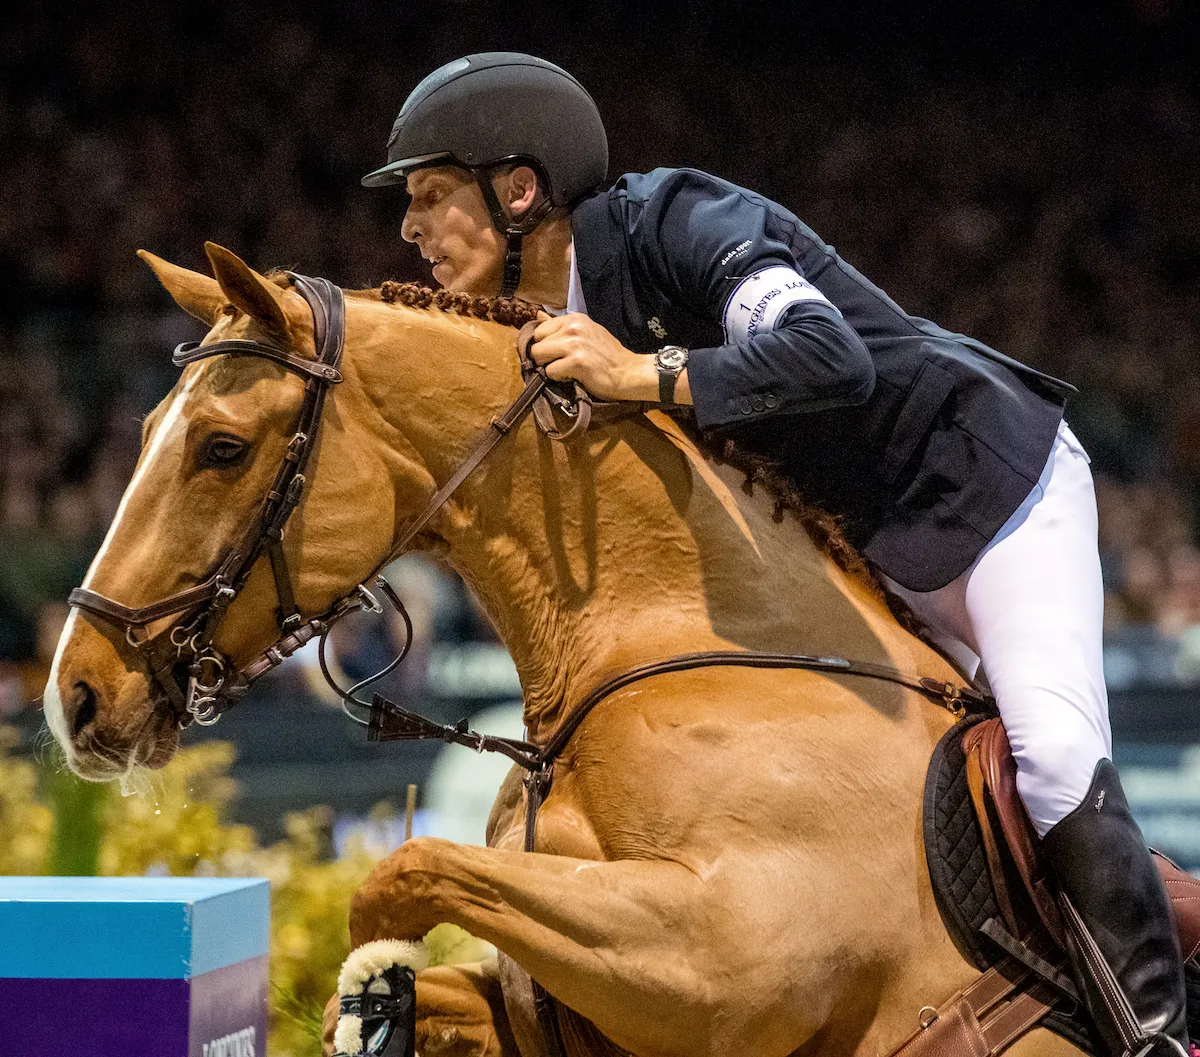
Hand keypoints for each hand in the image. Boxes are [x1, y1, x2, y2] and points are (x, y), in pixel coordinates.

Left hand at [529, 313, 652, 400]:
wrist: (628, 372)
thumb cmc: (607, 355)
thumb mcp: (585, 332)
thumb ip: (560, 326)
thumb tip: (537, 315)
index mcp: (574, 318)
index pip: (540, 329)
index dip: (545, 344)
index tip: (558, 353)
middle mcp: (573, 327)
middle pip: (536, 344)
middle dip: (545, 357)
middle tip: (562, 363)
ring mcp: (574, 344)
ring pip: (539, 356)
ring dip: (549, 367)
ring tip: (567, 369)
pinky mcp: (576, 362)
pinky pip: (550, 371)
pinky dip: (558, 378)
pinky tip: (573, 376)